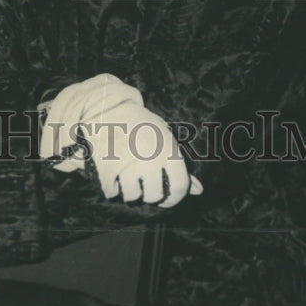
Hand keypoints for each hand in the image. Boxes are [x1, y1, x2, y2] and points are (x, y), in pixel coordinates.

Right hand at [76, 101, 203, 207]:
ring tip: (125, 171)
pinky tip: (112, 171)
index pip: (179, 186)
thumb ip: (179, 165)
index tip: (166, 198)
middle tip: (141, 180)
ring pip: (132, 195)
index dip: (174, 198)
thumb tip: (200, 191)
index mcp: (167, 147)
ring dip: (128, 189)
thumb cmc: (138, 124)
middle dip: (148, 193)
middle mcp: (150, 156)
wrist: (105, 106)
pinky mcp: (107, 165)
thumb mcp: (162, 137)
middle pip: (154, 195)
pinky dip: (111, 186)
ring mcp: (128, 162)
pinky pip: (112, 191)